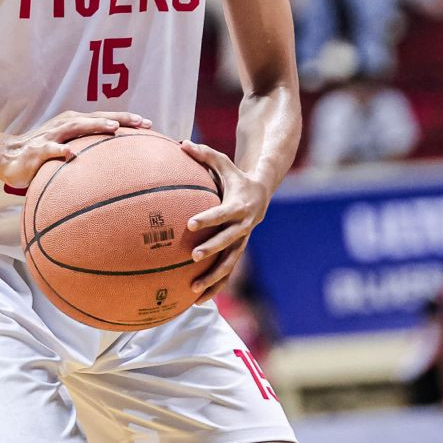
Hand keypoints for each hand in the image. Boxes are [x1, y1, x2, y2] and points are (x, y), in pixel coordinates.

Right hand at [0, 110, 150, 190]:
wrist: (7, 156)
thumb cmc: (42, 154)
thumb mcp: (66, 151)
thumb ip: (86, 154)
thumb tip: (114, 169)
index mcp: (75, 124)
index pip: (105, 119)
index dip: (126, 120)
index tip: (149, 124)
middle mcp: (66, 125)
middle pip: (97, 118)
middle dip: (120, 118)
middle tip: (142, 122)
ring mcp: (52, 136)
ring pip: (77, 127)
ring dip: (95, 125)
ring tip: (113, 128)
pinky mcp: (38, 149)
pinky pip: (51, 149)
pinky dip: (61, 150)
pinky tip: (71, 154)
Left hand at [181, 140, 270, 303]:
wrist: (261, 194)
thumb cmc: (236, 177)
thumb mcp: (224, 163)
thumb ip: (204, 154)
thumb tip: (181, 142)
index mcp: (238, 206)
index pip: (222, 213)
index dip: (208, 218)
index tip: (191, 223)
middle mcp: (243, 227)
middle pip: (228, 241)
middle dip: (212, 250)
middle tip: (193, 257)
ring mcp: (242, 242)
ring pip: (229, 264)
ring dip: (213, 278)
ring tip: (192, 290)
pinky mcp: (238, 252)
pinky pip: (227, 272)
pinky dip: (215, 287)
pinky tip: (198, 300)